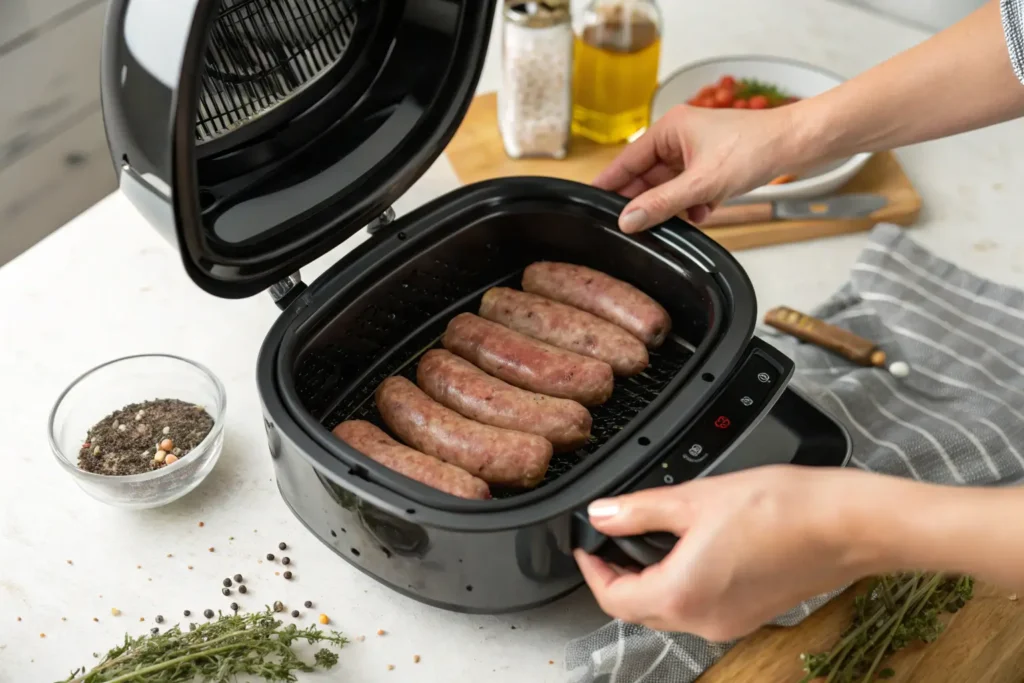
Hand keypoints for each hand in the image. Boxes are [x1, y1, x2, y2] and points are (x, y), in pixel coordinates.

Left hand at [574, 465, 903, 640]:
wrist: (846, 524)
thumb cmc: (781, 509)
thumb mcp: (694, 498)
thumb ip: (639, 510)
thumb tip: (602, 514)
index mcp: (681, 595)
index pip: (613, 598)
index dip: (592, 570)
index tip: (587, 545)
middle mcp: (703, 621)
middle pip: (638, 610)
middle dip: (618, 576)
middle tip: (611, 540)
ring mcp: (729, 622)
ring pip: (669, 610)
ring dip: (650, 580)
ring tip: (649, 538)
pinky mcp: (751, 614)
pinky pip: (699, 607)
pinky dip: (682, 584)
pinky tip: (690, 549)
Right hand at [592, 104, 801, 232]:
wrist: (797, 144)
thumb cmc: (754, 149)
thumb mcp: (702, 184)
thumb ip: (662, 204)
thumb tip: (628, 220)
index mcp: (669, 129)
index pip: (627, 161)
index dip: (609, 184)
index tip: (591, 204)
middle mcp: (678, 137)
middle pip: (647, 176)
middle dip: (649, 201)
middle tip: (635, 227)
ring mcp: (695, 152)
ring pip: (669, 186)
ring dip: (675, 206)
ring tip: (683, 218)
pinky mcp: (711, 165)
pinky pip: (689, 190)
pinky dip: (694, 204)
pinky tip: (705, 212)